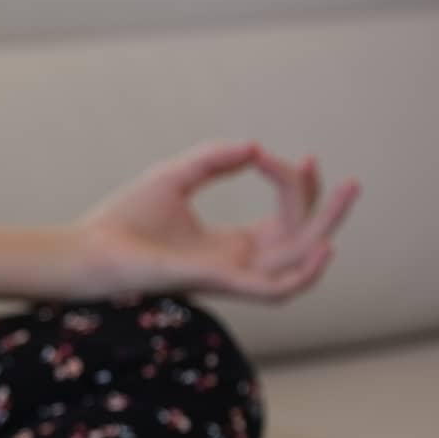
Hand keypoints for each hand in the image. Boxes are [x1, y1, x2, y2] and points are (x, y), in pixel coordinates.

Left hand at [75, 139, 360, 301]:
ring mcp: (231, 276)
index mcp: (231, 245)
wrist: (89, 246)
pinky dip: (305, 272)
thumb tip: (254, 147)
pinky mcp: (218, 282)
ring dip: (328, 229)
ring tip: (347, 193)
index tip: (270, 155)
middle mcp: (238, 264)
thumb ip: (214, 160)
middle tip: (349, 179)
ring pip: (299, 262)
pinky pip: (275, 290)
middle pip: (302, 240)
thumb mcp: (175, 176)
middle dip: (328, 208)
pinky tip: (323, 244)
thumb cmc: (124, 218)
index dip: (291, 185)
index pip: (283, 218)